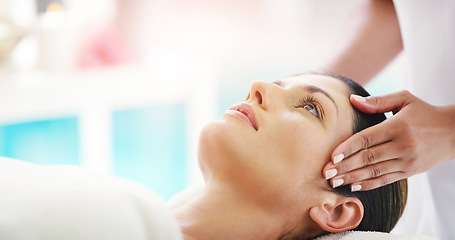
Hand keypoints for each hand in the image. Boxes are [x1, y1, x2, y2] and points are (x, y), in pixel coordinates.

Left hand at [323, 90, 454, 190]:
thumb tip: (352, 100)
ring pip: (375, 172)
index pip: (367, 139)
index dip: (348, 148)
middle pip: (368, 158)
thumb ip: (378, 101)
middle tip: (326, 172)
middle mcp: (402, 146)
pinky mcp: (410, 172)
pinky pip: (386, 180)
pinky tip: (353, 186)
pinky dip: (369, 184)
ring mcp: (407, 161)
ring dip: (352, 178)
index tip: (332, 156)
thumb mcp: (405, 99)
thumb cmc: (425, 112)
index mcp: (398, 126)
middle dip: (344, 167)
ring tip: (334, 181)